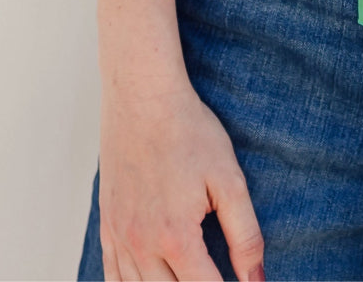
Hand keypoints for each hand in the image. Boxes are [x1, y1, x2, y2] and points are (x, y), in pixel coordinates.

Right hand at [98, 76, 264, 279]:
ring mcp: (118, 237)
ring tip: (189, 275)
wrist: (143, 98)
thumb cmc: (189, 132)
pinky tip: (150, 279)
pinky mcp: (106, 225)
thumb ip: (245, 235)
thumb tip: (256, 279)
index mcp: (175, 237)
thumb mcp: (229, 180)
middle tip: (214, 274)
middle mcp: (140, 245)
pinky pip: (112, 276)